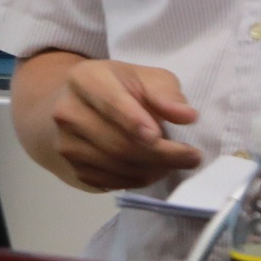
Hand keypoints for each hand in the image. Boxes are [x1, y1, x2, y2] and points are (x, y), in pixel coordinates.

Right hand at [43, 57, 202, 190]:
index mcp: (84, 79)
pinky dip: (139, 179)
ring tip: (175, 162)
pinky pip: (113, 182)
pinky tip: (154, 169)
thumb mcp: (145, 78)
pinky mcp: (75, 169)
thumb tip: (186, 116)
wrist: (82, 107)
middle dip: (160, 154)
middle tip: (192, 157)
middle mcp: (68, 112)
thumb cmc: (121, 88)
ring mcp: (67, 143)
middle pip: (117, 142)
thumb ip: (165, 94)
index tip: (158, 136)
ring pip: (118, 166)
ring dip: (153, 169)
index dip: (133, 121)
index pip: (110, 102)